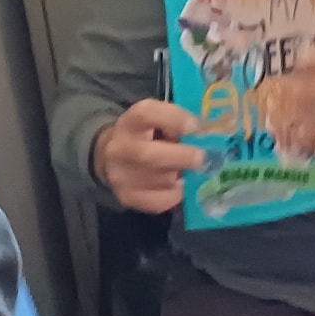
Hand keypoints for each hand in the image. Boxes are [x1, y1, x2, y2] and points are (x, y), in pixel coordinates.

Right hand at [91, 99, 203, 213]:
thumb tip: (203, 136)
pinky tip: (177, 186)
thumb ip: (176, 125)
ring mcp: (120, 176)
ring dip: (179, 176)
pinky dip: (174, 195)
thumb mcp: (156, 122)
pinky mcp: (126, 198)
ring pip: (158, 181)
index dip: (172, 118)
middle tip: (201, 158)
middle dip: (180, 157)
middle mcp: (119, 148)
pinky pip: (158, 202)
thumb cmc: (144, 137)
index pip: (146, 114)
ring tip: (185, 171)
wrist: (111, 159)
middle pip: (149, 155)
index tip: (194, 126)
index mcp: (130, 122)